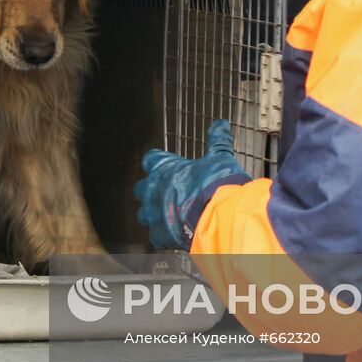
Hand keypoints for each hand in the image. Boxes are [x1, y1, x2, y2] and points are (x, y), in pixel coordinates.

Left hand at [134, 119, 247, 250]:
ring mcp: (155, 213)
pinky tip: (176, 233)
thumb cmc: (216, 186)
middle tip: (166, 192)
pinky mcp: (160, 234)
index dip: (158, 162)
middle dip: (151, 190)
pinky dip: (165, 235)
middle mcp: (154, 190)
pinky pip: (156, 236)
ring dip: (154, 213)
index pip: (151, 159)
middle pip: (140, 188)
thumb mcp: (219, 158)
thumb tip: (220, 125)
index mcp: (165, 169)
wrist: (219, 217)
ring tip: (169, 214)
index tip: (166, 164)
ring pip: (144, 213)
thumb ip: (217, 141)